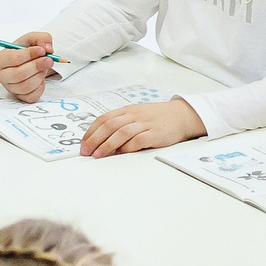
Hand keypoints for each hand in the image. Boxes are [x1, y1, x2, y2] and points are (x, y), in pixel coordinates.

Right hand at [0, 31, 57, 100]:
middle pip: (18, 74)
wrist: (29, 61)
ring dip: (39, 76)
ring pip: (25, 86)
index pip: (14, 59)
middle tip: (49, 60)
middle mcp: (2, 74)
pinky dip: (40, 87)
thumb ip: (42, 38)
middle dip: (37, 66)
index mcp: (1, 58)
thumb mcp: (33, 38)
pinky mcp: (19, 96)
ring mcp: (10, 87)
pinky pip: (31, 96)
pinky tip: (41, 78)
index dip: (30, 55)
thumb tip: (48, 48)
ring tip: (44, 68)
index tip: (42, 50)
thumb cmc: (27, 50)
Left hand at [79, 96, 206, 156]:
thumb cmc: (158, 117)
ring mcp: (145, 124)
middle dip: (94, 139)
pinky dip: (127, 147)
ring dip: (107, 144)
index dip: (91, 131)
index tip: (83, 144)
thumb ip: (122, 124)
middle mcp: (134, 115)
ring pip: (121, 132)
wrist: (182, 115)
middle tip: (86, 151)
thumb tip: (103, 139)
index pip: (104, 119)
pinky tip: (121, 153)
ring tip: (98, 155)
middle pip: (109, 125)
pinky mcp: (155, 134)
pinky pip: (138, 140)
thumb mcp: (137, 115)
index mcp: (128, 110)